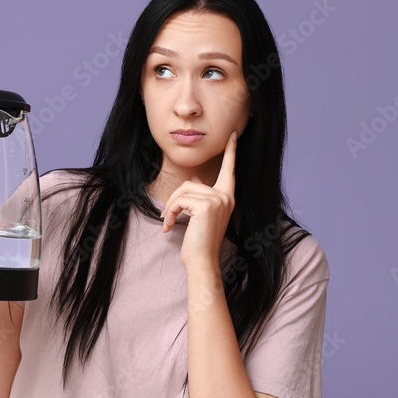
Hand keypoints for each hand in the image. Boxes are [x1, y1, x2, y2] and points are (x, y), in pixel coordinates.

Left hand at [160, 131, 237, 269]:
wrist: (202, 262)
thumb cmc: (199, 242)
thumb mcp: (201, 216)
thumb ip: (200, 196)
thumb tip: (193, 180)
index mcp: (227, 197)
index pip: (229, 170)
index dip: (230, 152)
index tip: (232, 135)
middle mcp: (225, 196)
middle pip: (190, 183)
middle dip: (173, 200)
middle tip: (166, 219)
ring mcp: (218, 200)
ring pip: (182, 191)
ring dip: (169, 208)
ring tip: (167, 224)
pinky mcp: (206, 205)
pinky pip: (179, 200)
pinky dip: (169, 213)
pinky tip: (169, 227)